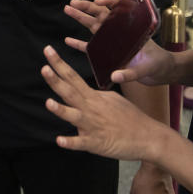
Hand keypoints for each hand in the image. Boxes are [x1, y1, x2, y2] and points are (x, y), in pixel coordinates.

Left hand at [41, 45, 168, 161]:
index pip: (73, 77)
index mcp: (93, 97)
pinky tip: (59, 140)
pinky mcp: (96, 143)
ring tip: (48, 103)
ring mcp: (93, 126)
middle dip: (56, 80)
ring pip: (74, 116)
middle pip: (70, 92)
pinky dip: (70, 142)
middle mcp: (91, 108)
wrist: (149, 137)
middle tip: (44, 68)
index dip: (59, 64)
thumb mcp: (112, 100)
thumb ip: (94, 95)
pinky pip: (81, 143)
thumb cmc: (130, 118)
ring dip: (61, 110)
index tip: (47, 50)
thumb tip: (83, 90)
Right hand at [64, 0, 175, 85]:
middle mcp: (120, 31)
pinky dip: (80, 44)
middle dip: (86, 7)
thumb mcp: (146, 68)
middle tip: (72, 3)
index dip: (109, 2)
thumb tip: (114, 76)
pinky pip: (91, 47)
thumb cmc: (158, 65)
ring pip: (94, 26)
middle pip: (102, 14)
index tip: (97, 1)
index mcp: (131, 28)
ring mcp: (113, 41)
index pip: (120, 8)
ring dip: (81, 17)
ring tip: (67, 9)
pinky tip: (68, 40)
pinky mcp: (109, 53)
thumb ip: (130, 73)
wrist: (162, 73)